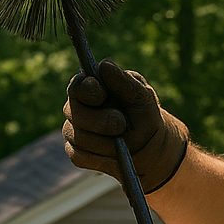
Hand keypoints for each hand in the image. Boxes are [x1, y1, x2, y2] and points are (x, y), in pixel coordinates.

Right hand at [62, 59, 188, 191]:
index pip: (78, 86)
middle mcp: (76, 108)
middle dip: (99, 120)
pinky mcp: (76, 153)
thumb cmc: (144, 116)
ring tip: (122, 142)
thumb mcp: (143, 98)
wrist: (150, 148)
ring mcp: (73, 131)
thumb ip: (125, 82)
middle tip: (121, 124)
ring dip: (104, 142)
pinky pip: (80, 156)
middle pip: (74, 112)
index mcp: (91, 88)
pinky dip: (101, 158)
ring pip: (78, 136)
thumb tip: (105, 65)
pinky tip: (115, 157)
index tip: (102, 95)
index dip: (88, 91)